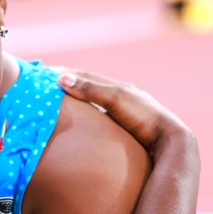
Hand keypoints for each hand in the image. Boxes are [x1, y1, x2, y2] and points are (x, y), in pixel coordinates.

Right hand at [57, 69, 193, 156]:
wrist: (169, 140)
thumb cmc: (143, 117)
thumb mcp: (115, 99)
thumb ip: (90, 90)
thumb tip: (62, 79)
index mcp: (117, 87)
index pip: (84, 76)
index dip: (64, 73)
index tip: (43, 73)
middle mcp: (121, 96)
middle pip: (88, 87)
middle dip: (68, 84)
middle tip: (46, 85)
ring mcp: (123, 113)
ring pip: (94, 103)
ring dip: (77, 100)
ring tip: (59, 102)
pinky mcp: (125, 128)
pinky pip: (100, 117)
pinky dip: (87, 115)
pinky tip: (82, 122)